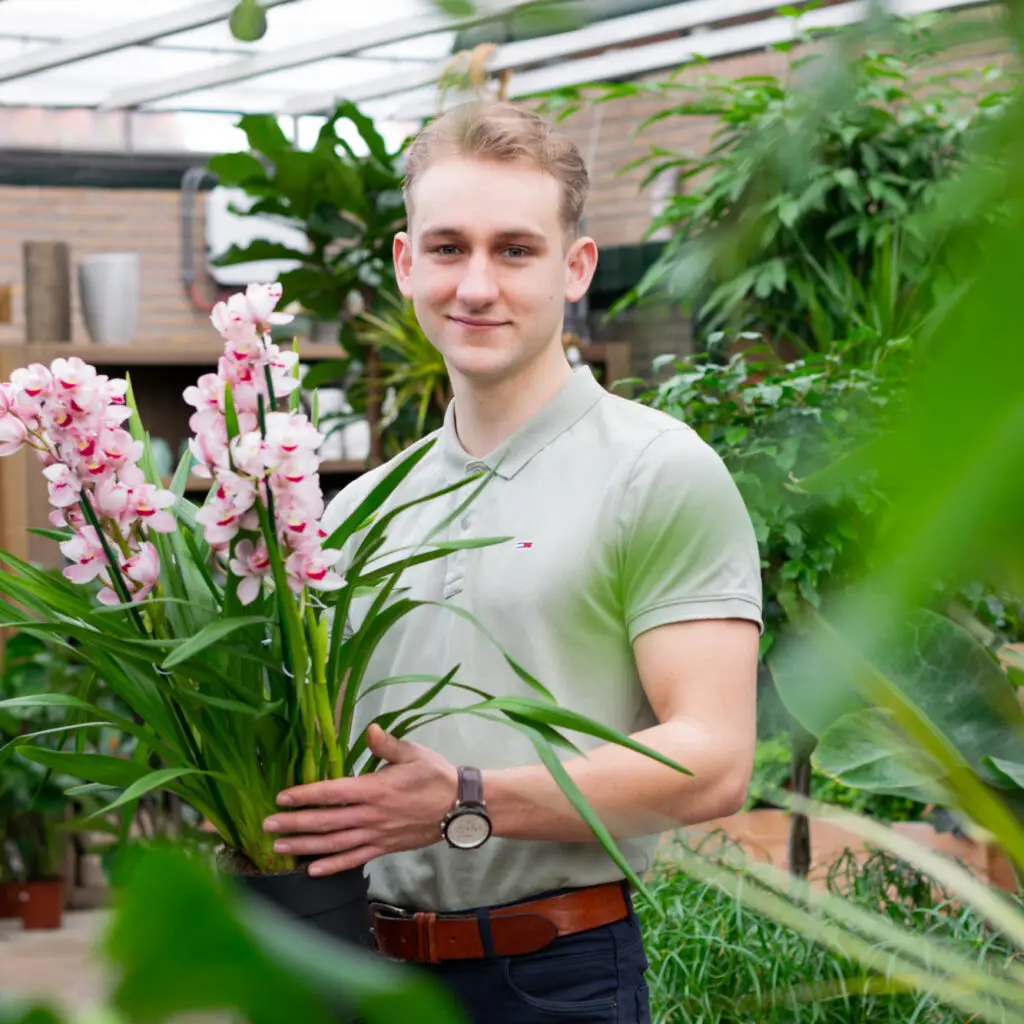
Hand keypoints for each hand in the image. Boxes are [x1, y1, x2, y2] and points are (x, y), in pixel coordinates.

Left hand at [262, 724, 458, 875]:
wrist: (460, 807)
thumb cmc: (435, 776)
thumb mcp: (414, 754)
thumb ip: (387, 745)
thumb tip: (370, 730)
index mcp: (375, 789)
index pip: (332, 793)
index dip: (305, 795)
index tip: (281, 798)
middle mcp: (371, 815)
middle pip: (326, 821)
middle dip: (294, 824)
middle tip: (267, 826)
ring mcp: (377, 834)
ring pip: (334, 843)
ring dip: (305, 846)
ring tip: (279, 848)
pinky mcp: (384, 847)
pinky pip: (354, 859)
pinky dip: (332, 866)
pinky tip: (312, 870)